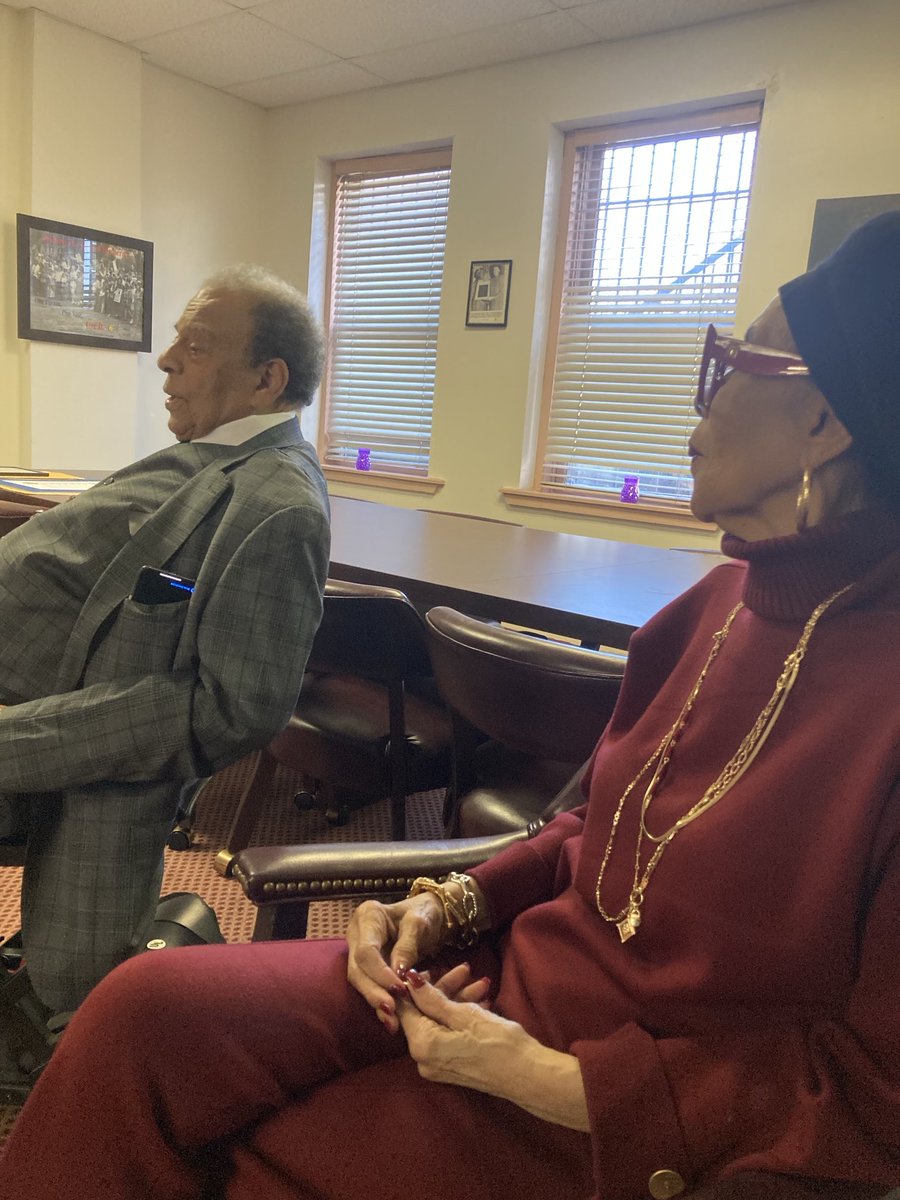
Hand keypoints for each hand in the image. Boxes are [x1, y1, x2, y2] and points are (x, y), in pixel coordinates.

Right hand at [346, 894, 446, 1029]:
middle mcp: (357, 934)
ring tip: (392, 1022)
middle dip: (373, 992)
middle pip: (357, 968)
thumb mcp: (420, 923)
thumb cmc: (425, 914)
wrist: (428, 915)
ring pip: (360, 980)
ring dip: (375, 1001)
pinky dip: (380, 1002)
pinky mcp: (366, 966)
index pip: (366, 951)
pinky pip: (369, 985)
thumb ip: (407, 946)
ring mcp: (358, 950)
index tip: (399, 989)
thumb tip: (398, 973)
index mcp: (368, 916)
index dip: (379, 973)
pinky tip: (391, 1019)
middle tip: (391, 1012)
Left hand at [398, 972, 589, 1131]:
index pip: (405, 1009)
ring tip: (483, 983)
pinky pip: (449, 1035)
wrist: (528, 1074)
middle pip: (424, 1014)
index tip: (431, 967)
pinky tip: (482, 1002)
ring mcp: (438, 1065)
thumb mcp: (462, 1014)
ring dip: (458, 1000)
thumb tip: (408, 980)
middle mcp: (423, 1059)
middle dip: (444, 989)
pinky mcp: (453, 1066)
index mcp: (421, 1045)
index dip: (414, 986)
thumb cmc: (496, 1040)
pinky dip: (461, 1017)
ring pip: (440, 1022)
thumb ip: (431, 998)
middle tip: (465, 969)